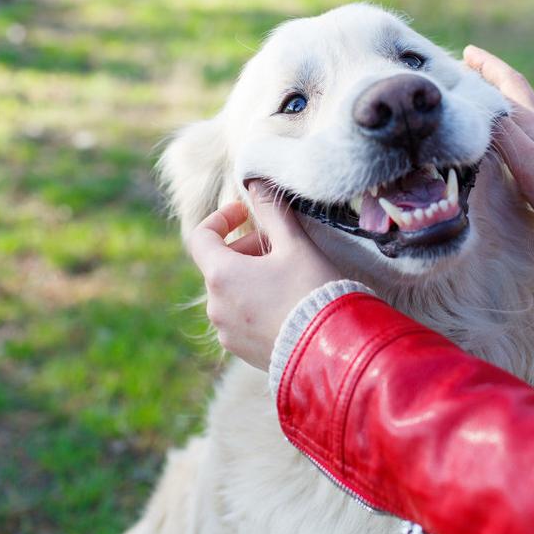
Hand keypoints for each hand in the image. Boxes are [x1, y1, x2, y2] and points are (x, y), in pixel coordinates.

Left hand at [186, 182, 342, 369]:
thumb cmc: (313, 291)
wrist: (332, 350)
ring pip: (230, 292)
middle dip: (245, 249)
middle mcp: (216, 306)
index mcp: (222, 275)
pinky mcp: (241, 351)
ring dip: (250, 277)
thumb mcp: (295, 244)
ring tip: (287, 276)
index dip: (221, 218)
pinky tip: (287, 304)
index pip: (201, 237)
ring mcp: (226, 332)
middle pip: (219, 265)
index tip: (245, 213)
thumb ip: (271, 210)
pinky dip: (255, 303)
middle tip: (280, 246)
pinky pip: (240, 318)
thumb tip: (256, 183)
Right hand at [464, 45, 533, 274]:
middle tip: (465, 71)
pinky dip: (501, 135)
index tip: (468, 51)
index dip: (488, 66)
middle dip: (489, 80)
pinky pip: (518, 142)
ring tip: (472, 105)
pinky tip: (495, 147)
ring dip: (493, 107)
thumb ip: (503, 134)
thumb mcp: (531, 162)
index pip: (508, 84)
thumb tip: (474, 105)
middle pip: (512, 96)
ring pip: (515, 119)